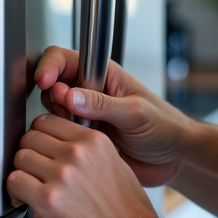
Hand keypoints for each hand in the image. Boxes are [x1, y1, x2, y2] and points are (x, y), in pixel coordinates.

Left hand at [7, 113, 163, 217]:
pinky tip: (25, 201)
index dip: (40, 136)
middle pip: (30, 137)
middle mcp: (77, 153)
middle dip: (29, 154)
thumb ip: (91, 152)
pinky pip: (14, 182)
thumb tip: (68, 149)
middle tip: (33, 171)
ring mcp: (62, 175)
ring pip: (19, 158)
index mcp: (94, 141)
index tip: (40, 149)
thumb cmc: (129, 213)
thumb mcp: (118, 166)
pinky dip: (14, 192)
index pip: (47, 121)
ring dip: (21, 173)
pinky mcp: (48, 200)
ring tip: (30, 187)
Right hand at [34, 47, 196, 187]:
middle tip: (65, 113)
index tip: (45, 82)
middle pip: (52, 84)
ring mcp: (86, 115)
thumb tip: (69, 95)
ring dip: (56, 120)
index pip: (65, 59)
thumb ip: (103, 104)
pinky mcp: (84, 137)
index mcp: (104, 75)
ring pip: (52, 110)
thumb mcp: (136, 113)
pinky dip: (60, 139)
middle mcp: (91, 92)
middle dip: (51, 98)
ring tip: (78, 130)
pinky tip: (76, 145)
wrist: (173, 158)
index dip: (50, 67)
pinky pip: (60, 134)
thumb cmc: (165, 127)